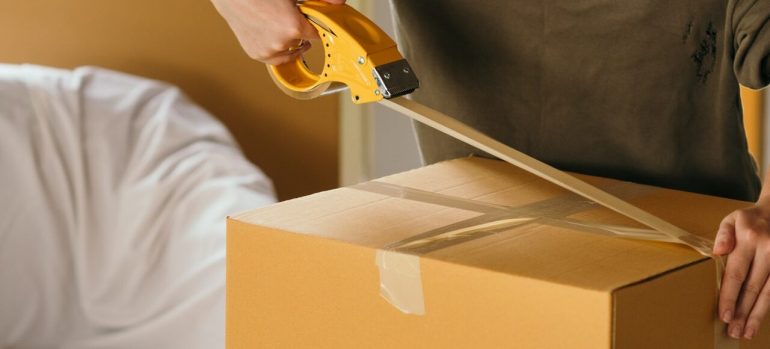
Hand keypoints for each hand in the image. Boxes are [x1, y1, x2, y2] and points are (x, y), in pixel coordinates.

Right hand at [211, 0, 345, 64]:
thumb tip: (339, 3)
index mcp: (293, 28)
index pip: (317, 34)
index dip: (315, 26)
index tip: (314, 23)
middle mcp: (280, 44)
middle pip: (303, 42)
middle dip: (300, 31)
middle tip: (290, 16)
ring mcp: (266, 52)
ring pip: (289, 51)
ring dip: (289, 42)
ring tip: (281, 25)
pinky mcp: (255, 54)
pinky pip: (275, 57)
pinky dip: (276, 48)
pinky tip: (273, 34)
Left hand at [714, 203, 769, 339]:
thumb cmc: (750, 220)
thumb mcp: (732, 219)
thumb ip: (723, 235)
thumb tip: (717, 252)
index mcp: (750, 239)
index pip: (737, 273)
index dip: (730, 296)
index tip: (724, 315)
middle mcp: (769, 251)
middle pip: (754, 287)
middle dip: (743, 311)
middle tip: (734, 331)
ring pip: (769, 293)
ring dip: (758, 315)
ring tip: (747, 331)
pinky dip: (767, 305)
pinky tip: (759, 318)